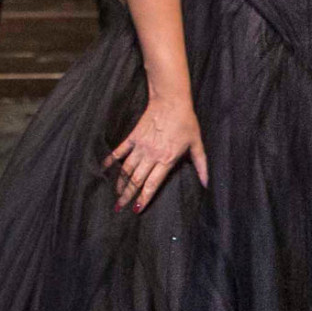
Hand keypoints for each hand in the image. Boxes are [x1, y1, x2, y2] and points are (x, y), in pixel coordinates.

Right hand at [105, 97, 208, 211]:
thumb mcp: (197, 145)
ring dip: (120, 183)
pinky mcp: (133, 137)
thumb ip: (201, 166)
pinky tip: (105, 168)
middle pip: (136, 180)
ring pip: (127, 169)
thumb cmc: (186, 122)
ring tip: (116, 194)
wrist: (171, 101)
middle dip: (127, 195)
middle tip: (120, 208)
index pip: (152, 184)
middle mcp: (151, 155)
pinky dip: (112, 160)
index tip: (136, 209)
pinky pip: (120, 151)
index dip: (144, 198)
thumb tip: (206, 184)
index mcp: (167, 159)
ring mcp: (140, 146)